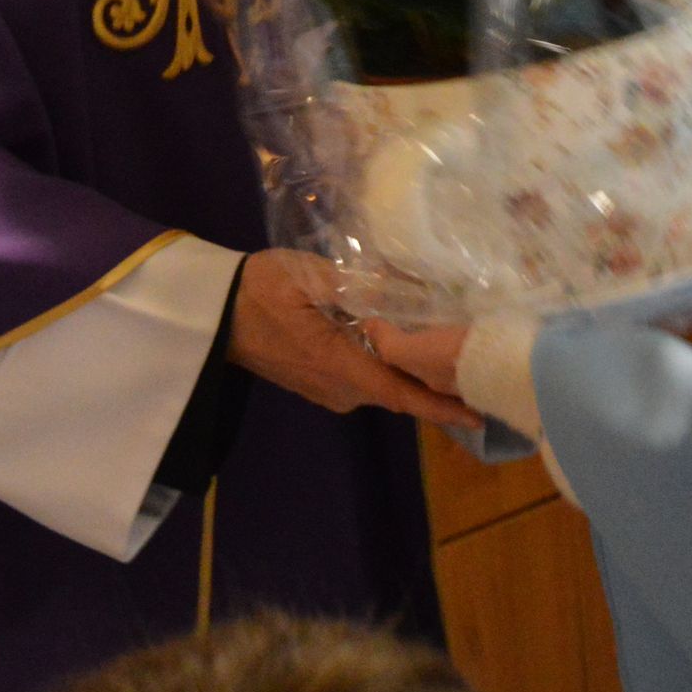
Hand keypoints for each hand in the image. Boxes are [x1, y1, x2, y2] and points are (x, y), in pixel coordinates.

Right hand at [231, 250, 482, 428]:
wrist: (212, 313)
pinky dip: (390, 368)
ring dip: (413, 375)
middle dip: (437, 385)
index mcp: (340, 367)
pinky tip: (408, 346)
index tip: (479, 415)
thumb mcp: (309, 276)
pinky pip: (365, 379)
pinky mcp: (320, 381)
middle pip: (399, 392)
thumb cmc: (259, 290)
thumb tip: (409, 289)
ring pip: (383, 385)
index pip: (401, 395)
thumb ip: (360, 284)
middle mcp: (339, 389)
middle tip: (477, 366)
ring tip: (453, 354)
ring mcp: (328, 389)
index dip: (441, 407)